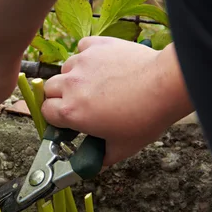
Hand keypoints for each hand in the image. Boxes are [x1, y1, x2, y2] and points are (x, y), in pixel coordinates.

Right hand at [42, 36, 190, 165]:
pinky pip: (82, 48)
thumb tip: (94, 165)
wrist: (165, 86)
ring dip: (73, 76)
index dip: (55, 118)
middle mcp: (71, 85)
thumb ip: (101, 159)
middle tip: (78, 103)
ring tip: (93, 83)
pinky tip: (100, 64)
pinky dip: (86, 55)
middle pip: (50, 89)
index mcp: (72, 112)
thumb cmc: (145, 118)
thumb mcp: (121, 148)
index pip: (46, 112)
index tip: (66, 120)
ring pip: (65, 68)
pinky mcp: (97, 45)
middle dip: (59, 97)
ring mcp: (83, 62)